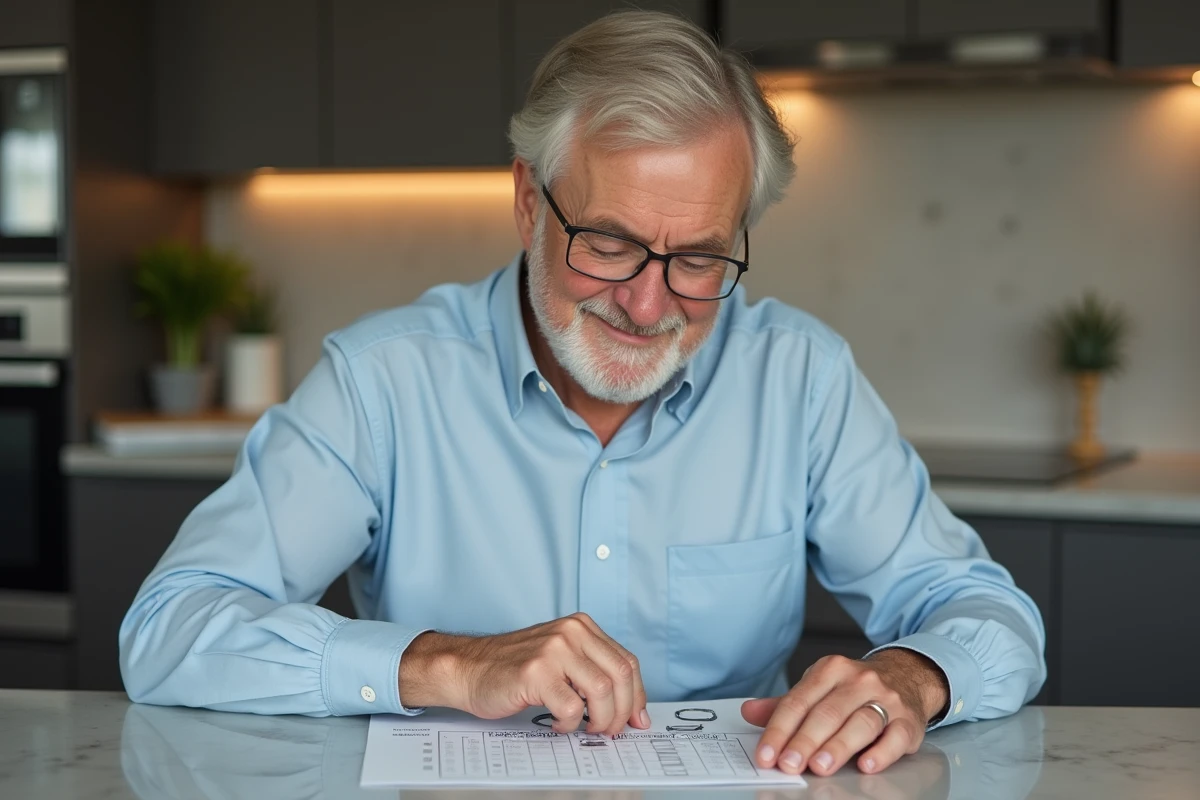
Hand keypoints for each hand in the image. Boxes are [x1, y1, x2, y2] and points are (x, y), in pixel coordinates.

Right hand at [399, 612, 649, 735]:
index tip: (636, 718)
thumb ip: (593, 673)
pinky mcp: (536, 672)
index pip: (627, 662)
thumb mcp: (560, 657)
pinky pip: (572, 708)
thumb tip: (631, 709)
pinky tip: (559, 723)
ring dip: (600, 720)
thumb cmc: (513, 668)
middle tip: (610, 730)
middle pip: (621, 677)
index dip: (637, 696)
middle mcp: (571, 633)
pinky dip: (570, 724)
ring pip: (603, 693)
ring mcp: (553, 650)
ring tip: (586, 728)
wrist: (468, 668)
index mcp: (581, 627)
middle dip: (622, 712)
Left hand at [741, 649, 948, 775]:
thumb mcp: (819, 687)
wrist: (907, 675)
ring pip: (860, 722)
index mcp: (830, 670)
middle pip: (827, 713)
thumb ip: (785, 704)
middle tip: (788, 764)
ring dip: (838, 746)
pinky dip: (881, 752)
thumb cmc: (854, 688)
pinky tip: (866, 764)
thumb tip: (749, 712)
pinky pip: (895, 736)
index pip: (798, 702)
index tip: (766, 755)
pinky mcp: (909, 720)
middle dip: (804, 741)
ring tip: (820, 765)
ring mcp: (887, 699)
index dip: (779, 730)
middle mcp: (858, 681)